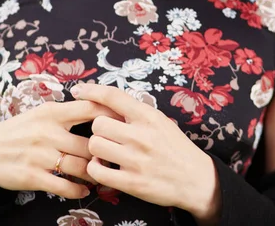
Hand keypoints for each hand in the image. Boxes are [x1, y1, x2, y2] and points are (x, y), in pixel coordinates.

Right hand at [0, 99, 123, 198]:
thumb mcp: (43, 113)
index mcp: (53, 112)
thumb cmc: (23, 129)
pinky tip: (84, 190)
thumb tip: (103, 110)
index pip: (89, 109)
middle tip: (118, 158)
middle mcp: (48, 131)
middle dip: (105, 153)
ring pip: (80, 167)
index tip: (125, 123)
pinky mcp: (33, 176)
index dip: (110, 116)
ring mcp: (40, 155)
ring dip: (94, 174)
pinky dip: (78, 190)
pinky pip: (64, 186)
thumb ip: (69, 112)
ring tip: (102, 175)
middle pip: (89, 143)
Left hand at [71, 83, 219, 217]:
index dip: (91, 90)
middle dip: (98, 128)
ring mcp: (136, 160)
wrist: (196, 179)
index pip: (113, 96)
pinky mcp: (132, 183)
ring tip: (106, 151)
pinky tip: (104, 166)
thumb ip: (135, 111)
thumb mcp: (159, 120)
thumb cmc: (175, 146)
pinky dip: (95, 168)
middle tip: (107, 134)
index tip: (78, 90)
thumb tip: (106, 99)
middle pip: (98, 123)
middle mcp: (141, 136)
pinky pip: (97, 171)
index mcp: (148, 116)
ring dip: (96, 148)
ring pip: (95, 145)